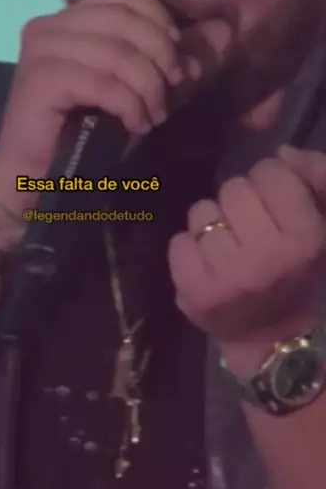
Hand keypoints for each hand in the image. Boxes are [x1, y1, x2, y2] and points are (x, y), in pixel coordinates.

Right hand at [0, 0, 229, 212]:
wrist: (36, 176)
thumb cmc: (87, 132)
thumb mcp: (139, 89)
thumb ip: (173, 60)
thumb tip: (223, 32)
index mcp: (69, 17)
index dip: (159, 19)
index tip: (176, 59)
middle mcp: (49, 24)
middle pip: (124, 19)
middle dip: (160, 56)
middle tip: (170, 92)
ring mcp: (40, 49)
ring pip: (116, 51)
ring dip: (147, 87)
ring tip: (153, 115)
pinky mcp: (39, 79)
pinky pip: (102, 82)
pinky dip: (128, 105)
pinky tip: (134, 125)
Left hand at [168, 146, 325, 367]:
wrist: (273, 336)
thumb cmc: (297, 269)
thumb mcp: (322, 221)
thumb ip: (315, 176)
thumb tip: (282, 153)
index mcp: (307, 238)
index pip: (271, 172)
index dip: (270, 182)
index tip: (274, 206)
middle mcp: (268, 258)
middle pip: (233, 188)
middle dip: (239, 203)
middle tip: (250, 230)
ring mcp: (229, 276)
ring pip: (203, 212)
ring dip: (212, 225)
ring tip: (229, 248)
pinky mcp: (196, 291)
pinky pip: (178, 241)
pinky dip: (188, 250)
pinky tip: (208, 266)